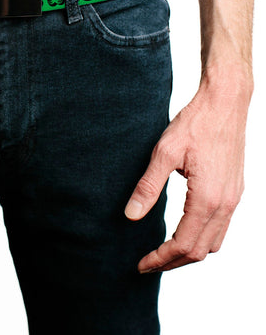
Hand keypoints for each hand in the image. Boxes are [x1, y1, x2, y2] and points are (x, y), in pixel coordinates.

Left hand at [124, 67, 251, 272]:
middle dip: (173, 262)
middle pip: (201, 251)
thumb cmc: (195, 124)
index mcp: (208, 199)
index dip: (160, 259)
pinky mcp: (235, 190)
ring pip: (214, 242)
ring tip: (163, 252)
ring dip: (189, 253)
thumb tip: (131, 215)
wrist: (224, 103)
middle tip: (148, 263)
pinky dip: (202, 238)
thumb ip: (148, 187)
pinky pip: (222, 227)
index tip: (141, 264)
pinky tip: (184, 230)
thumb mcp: (164, 153)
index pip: (184, 244)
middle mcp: (226, 204)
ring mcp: (234, 198)